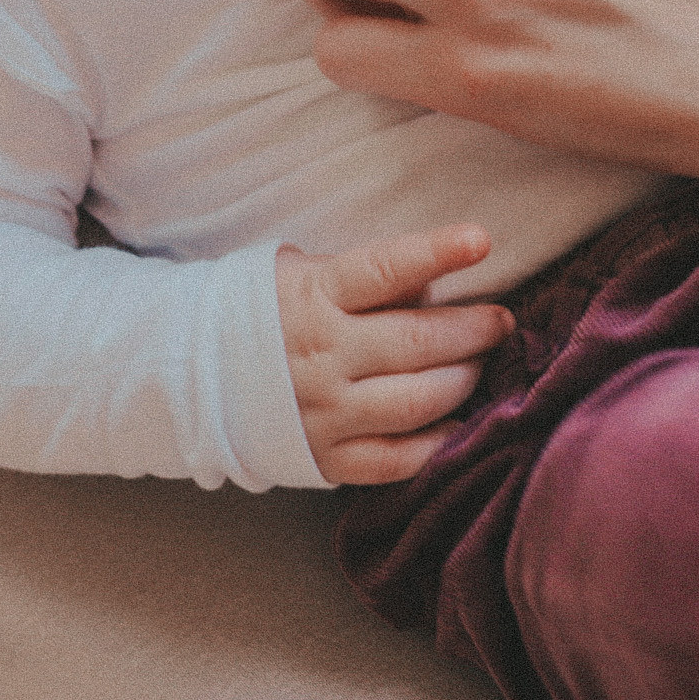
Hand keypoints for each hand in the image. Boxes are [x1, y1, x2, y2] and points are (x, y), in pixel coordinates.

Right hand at [275, 222, 516, 485]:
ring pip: (416, 402)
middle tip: (500, 323)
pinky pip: (395, 459)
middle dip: (472, 330)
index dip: (435, 252)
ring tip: (479, 366)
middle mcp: (321, 355)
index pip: (384, 269)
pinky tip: (457, 423)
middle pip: (415, 342)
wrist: (198, 373)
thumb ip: (369, 278)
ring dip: (462, 382)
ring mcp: (324, 412)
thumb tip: (435, 283)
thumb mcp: (306, 273)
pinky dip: (436, 443)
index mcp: (314, 297)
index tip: (480, 240)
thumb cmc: (269, 311)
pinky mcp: (326, 458)